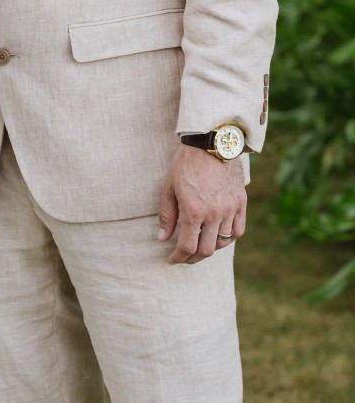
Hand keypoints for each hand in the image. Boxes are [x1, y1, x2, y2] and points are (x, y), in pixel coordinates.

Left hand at [158, 144, 246, 263]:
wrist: (210, 143)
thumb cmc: (185, 164)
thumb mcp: (169, 188)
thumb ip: (167, 215)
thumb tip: (162, 238)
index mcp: (193, 211)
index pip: (187, 247)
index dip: (178, 258)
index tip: (171, 259)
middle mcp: (214, 214)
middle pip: (206, 250)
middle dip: (192, 258)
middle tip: (184, 256)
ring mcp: (229, 209)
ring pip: (222, 242)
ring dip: (209, 248)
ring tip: (199, 244)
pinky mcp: (240, 202)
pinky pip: (237, 231)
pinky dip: (228, 238)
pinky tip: (218, 236)